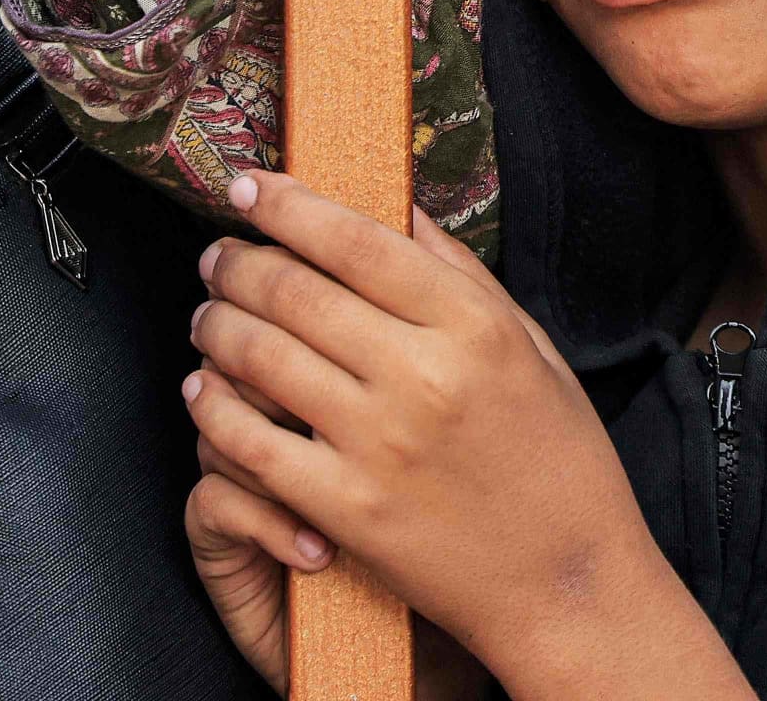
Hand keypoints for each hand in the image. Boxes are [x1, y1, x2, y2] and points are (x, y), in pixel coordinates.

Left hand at [185, 172, 753, 699]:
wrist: (565, 582)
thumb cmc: (557, 459)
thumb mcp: (531, 346)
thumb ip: (461, 273)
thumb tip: (394, 205)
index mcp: (473, 325)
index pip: (356, 239)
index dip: (287, 204)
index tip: (248, 184)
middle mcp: (423, 375)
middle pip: (295, 290)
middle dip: (238, 261)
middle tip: (217, 254)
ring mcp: (378, 444)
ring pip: (260, 357)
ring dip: (216, 324)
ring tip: (207, 314)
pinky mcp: (345, 509)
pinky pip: (249, 443)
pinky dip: (212, 407)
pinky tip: (202, 389)